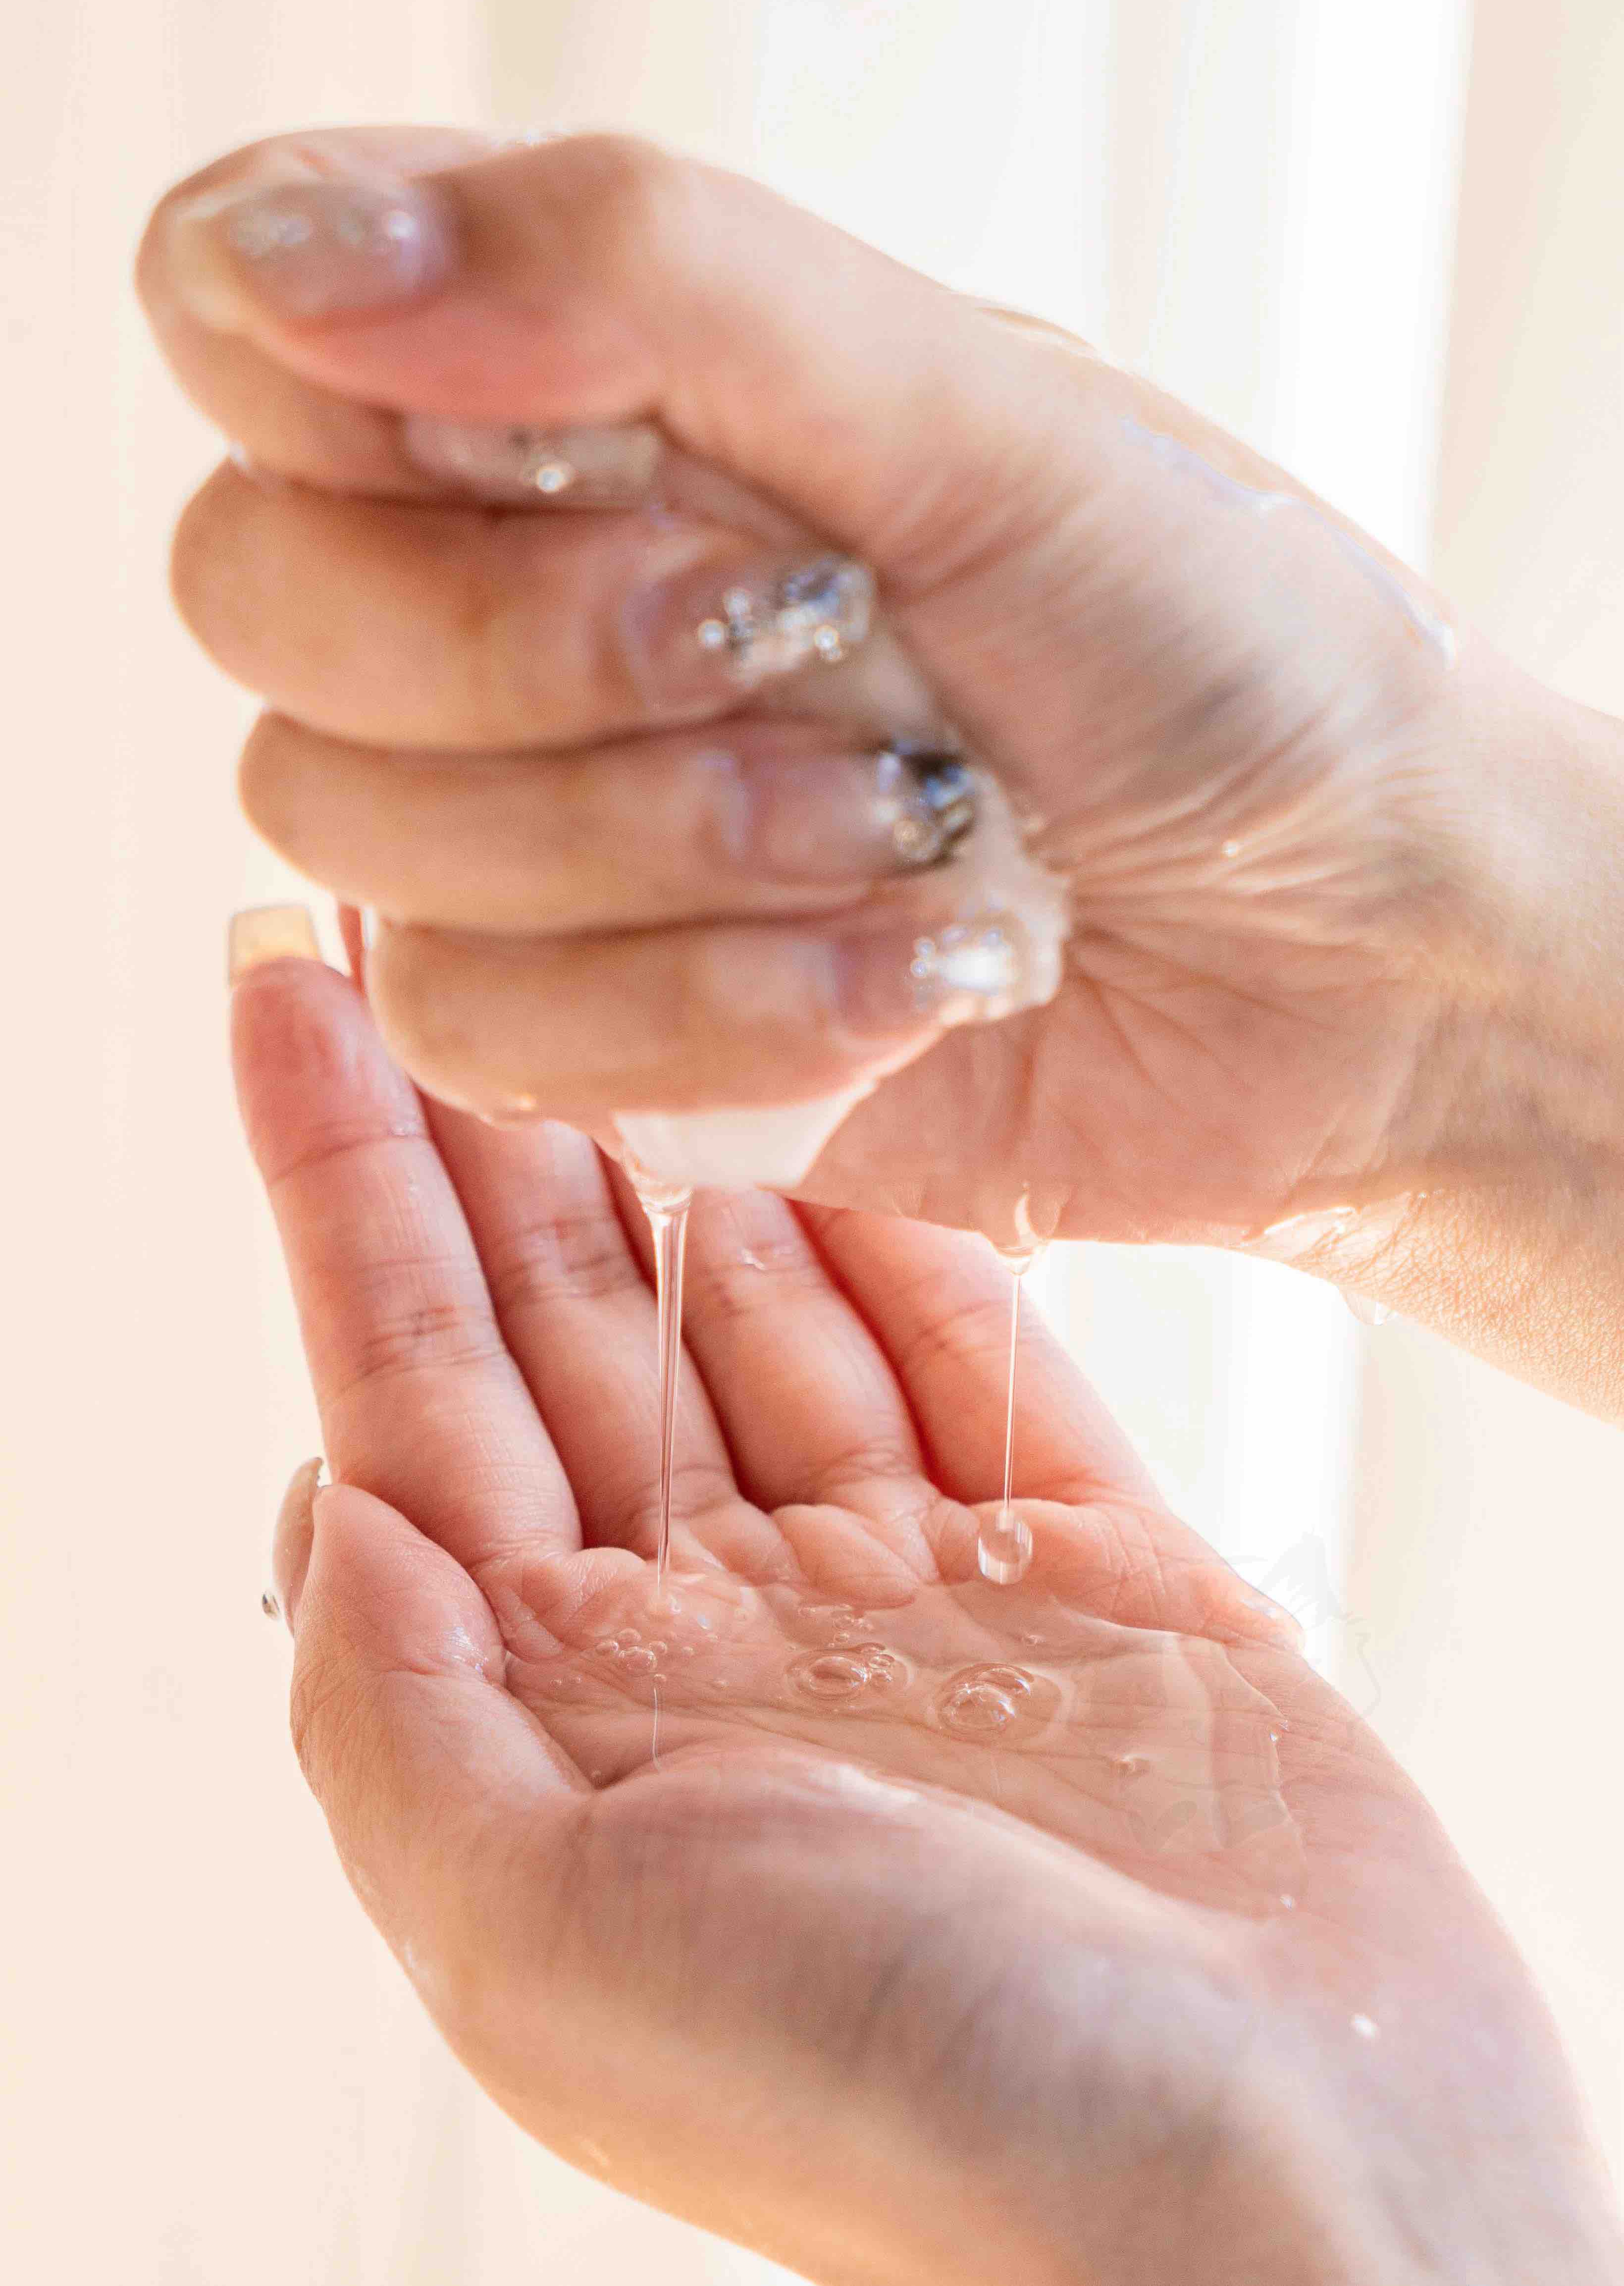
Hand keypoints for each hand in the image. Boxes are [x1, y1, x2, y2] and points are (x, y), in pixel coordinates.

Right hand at [140, 128, 1623, 1409]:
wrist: (1356, 945)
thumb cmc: (1214, 647)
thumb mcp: (973, 410)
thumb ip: (640, 283)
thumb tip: (293, 253)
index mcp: (579, 374)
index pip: (249, 303)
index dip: (336, 380)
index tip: (570, 445)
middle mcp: (514, 582)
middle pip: (261, 597)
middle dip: (551, 650)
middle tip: (813, 639)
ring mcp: (530, 814)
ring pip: (360, 838)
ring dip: (673, 847)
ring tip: (920, 825)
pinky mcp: (587, 1020)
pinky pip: (482, 1031)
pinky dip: (721, 1012)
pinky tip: (907, 978)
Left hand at [238, 938, 1620, 2285]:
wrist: (1276, 2189)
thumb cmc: (907, 2111)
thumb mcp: (545, 1948)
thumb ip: (394, 1721)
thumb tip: (317, 1504)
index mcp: (578, 1724)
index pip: (415, 1391)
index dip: (340, 1187)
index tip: (288, 995)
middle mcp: (726, 1641)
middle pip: (571, 1316)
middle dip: (485, 1113)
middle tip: (425, 910)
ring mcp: (913, 1594)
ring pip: (763, 1306)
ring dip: (678, 1131)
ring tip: (610, 951)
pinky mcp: (1091, 1563)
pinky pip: (975, 1343)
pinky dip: (901, 1224)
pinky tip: (828, 1099)